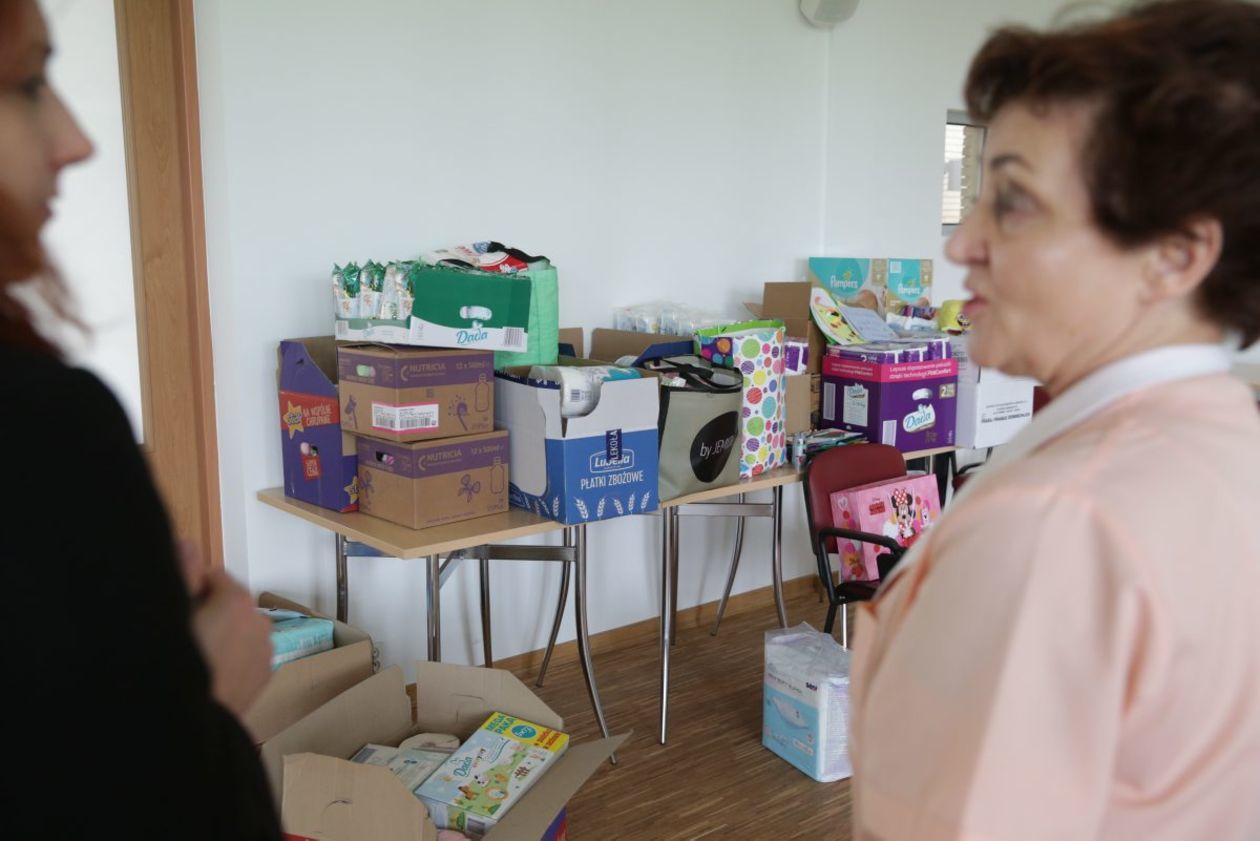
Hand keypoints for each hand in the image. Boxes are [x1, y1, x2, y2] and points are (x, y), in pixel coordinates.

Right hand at [178, 541, 272, 718]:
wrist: (187, 725)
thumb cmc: (176, 663)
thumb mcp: (173, 614)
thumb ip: (182, 572)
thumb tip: (188, 543)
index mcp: (238, 601)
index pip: (212, 577)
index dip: (190, 589)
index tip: (176, 609)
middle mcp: (260, 622)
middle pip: (229, 603)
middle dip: (209, 611)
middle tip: (182, 635)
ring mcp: (266, 652)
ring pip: (239, 630)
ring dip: (222, 635)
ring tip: (194, 658)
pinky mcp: (264, 678)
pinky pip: (246, 655)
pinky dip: (233, 658)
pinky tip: (211, 675)